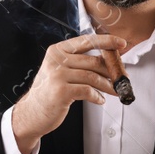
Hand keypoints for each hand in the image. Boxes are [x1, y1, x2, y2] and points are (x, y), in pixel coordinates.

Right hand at [11, 34, 127, 153]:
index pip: (86, 41)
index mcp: (57, 50)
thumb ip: (80, 63)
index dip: (106, 41)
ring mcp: (57, 75)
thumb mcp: (61, 71)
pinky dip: (97, 96)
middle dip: (111, 71)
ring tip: (115, 91)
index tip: (121, 43)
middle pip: (93, 61)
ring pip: (93, 77)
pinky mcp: (61, 91)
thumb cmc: (50, 92)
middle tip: (122, 79)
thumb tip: (108, 61)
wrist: (32, 113)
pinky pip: (88, 91)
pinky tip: (100, 100)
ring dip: (108, 86)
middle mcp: (56, 60)